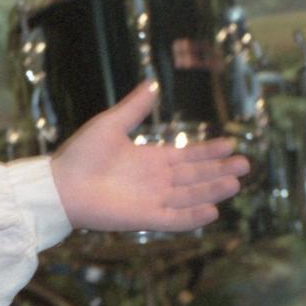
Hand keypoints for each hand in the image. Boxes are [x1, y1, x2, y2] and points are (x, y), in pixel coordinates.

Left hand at [48, 81, 249, 232]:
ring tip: (235, 182)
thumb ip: (134, 108)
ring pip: (189, 196)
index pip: (187, 157)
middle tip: (245, 164)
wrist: (60, 184)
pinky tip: (212, 211)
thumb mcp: (111, 124)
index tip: (230, 144)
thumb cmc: (80, 155)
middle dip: (219, 170)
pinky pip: (173, 220)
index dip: (208, 152)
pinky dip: (192, 217)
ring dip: (212, 190)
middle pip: (195, 177)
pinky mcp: (143, 218)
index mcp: (149, 160)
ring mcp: (151, 200)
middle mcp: (155, 181)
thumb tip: (152, 85)